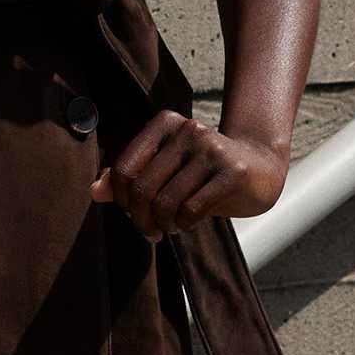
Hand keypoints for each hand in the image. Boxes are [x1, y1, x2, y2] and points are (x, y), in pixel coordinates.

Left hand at [88, 110, 288, 240]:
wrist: (260, 167)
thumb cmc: (203, 173)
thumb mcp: (166, 171)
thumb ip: (131, 177)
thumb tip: (94, 191)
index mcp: (165, 124)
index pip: (125, 168)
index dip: (123, 200)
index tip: (133, 214)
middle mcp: (187, 129)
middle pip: (142, 188)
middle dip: (141, 219)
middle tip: (150, 231)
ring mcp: (211, 148)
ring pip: (165, 202)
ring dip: (163, 224)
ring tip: (169, 227)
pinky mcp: (232, 170)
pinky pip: (191, 209)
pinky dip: (183, 225)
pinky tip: (187, 223)